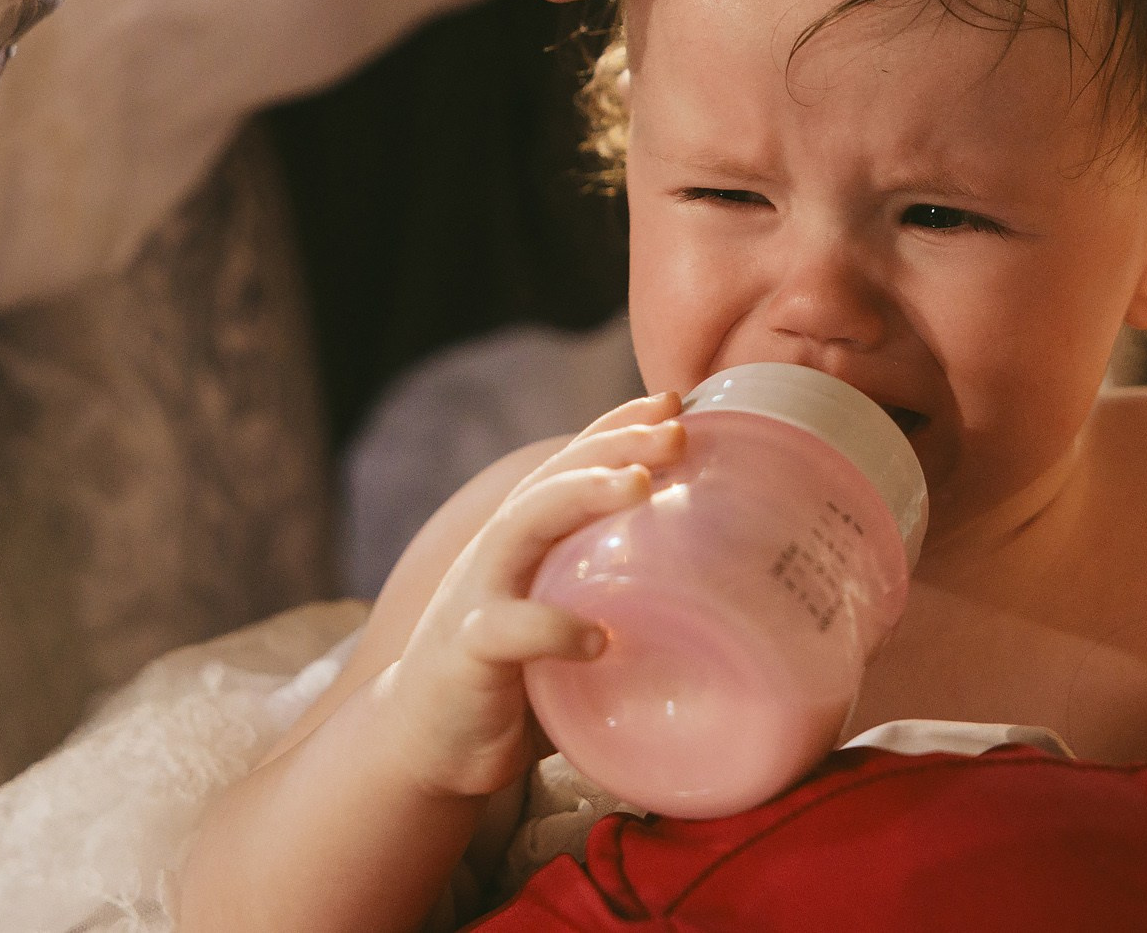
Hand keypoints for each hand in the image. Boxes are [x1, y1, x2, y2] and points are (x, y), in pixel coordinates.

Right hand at [369, 393, 686, 797]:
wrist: (425, 745)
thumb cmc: (517, 682)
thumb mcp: (568, 625)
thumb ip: (619, 605)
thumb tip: (721, 606)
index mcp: (528, 540)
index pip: (572, 465)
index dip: (619, 426)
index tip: (677, 401)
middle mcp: (500, 552)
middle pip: (555, 479)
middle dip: (615, 445)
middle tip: (677, 429)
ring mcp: (477, 595)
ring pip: (524, 526)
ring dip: (581, 496)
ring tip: (641, 485)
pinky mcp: (466, 652)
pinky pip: (506, 630)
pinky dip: (552, 628)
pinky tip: (599, 640)